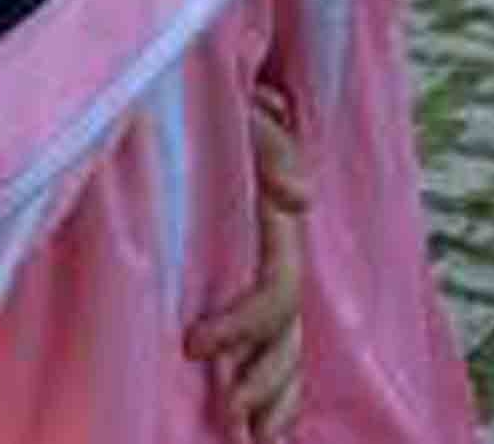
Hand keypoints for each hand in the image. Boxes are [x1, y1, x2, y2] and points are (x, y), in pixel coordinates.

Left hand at [185, 88, 308, 437]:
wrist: (203, 84)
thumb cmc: (218, 98)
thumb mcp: (242, 110)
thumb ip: (271, 144)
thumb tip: (300, 201)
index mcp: (277, 222)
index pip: (278, 291)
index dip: (244, 326)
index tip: (193, 345)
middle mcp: (278, 251)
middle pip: (292, 333)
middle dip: (266, 379)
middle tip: (228, 409)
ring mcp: (266, 264)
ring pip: (290, 347)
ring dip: (276, 394)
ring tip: (250, 435)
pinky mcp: (244, 270)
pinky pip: (272, 341)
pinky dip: (273, 386)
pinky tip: (259, 425)